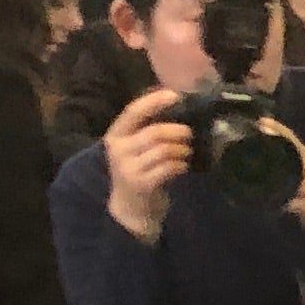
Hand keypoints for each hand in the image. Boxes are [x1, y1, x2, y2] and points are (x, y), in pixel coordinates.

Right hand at [103, 87, 192, 241]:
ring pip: (164, 150)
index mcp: (116, 135)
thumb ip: (148, 129)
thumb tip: (175, 104)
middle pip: (155, 132)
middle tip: (189, 134)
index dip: (154, 101)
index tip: (175, 95)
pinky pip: (168, 168)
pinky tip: (183, 166)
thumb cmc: (137, 171)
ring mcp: (129, 168)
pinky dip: (180, 165)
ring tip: (186, 152)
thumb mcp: (135, 148)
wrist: (131, 209)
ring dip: (182, 150)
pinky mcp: (142, 184)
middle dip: (178, 131)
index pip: (133, 112)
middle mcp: (119, 150)